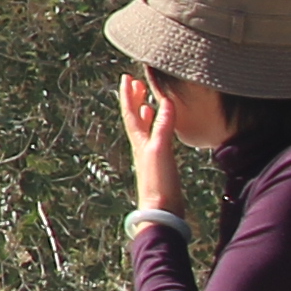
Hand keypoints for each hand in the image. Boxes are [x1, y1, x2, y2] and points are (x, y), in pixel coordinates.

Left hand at [116, 70, 178, 217]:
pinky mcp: (158, 164)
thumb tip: (164, 101)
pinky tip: (159, 129)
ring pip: (143, 128)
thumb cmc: (158, 183)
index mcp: (139, 141)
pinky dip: (155, 128)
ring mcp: (149, 155)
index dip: (128, 95)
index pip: (130, 112)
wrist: (161, 212)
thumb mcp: (160, 150)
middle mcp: (141, 145)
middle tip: (135, 83)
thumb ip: (163, 126)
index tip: (126, 78)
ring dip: (143, 112)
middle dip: (134, 100)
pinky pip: (155, 139)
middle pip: (134, 118)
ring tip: (145, 100)